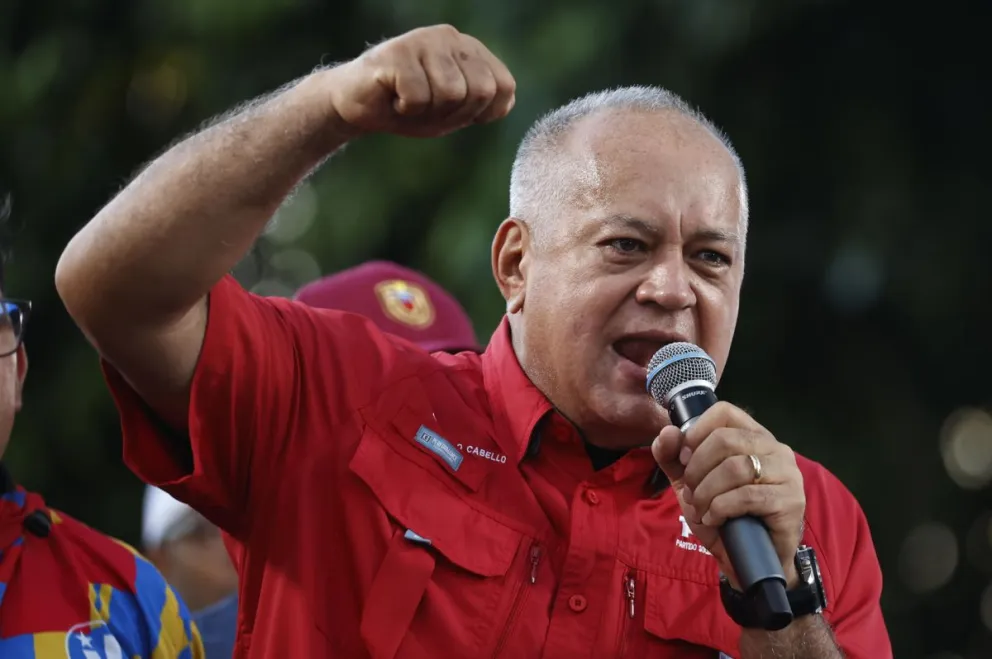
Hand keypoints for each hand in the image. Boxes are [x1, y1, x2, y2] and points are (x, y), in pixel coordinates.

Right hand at [326, 25, 514, 137]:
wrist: (356, 104)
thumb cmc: (407, 108)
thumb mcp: (454, 111)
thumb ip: (484, 104)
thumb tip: (507, 99)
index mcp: (470, 50)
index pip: (504, 87)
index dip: (481, 113)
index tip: (454, 114)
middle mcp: (451, 38)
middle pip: (480, 91)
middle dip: (454, 114)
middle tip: (427, 108)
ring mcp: (424, 40)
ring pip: (451, 94)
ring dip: (427, 112)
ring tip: (408, 102)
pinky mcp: (398, 52)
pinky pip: (418, 97)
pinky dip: (404, 109)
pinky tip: (392, 97)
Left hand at [651, 402, 804, 588]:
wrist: (749, 560)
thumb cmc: (723, 515)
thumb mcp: (690, 483)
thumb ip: (672, 457)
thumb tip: (667, 432)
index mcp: (752, 436)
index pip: (724, 412)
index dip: (696, 432)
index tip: (684, 459)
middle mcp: (775, 448)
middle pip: (725, 440)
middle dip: (697, 469)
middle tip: (692, 493)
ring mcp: (787, 473)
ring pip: (735, 467)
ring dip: (707, 491)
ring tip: (702, 508)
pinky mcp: (790, 501)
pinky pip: (746, 496)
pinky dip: (721, 508)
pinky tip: (715, 519)